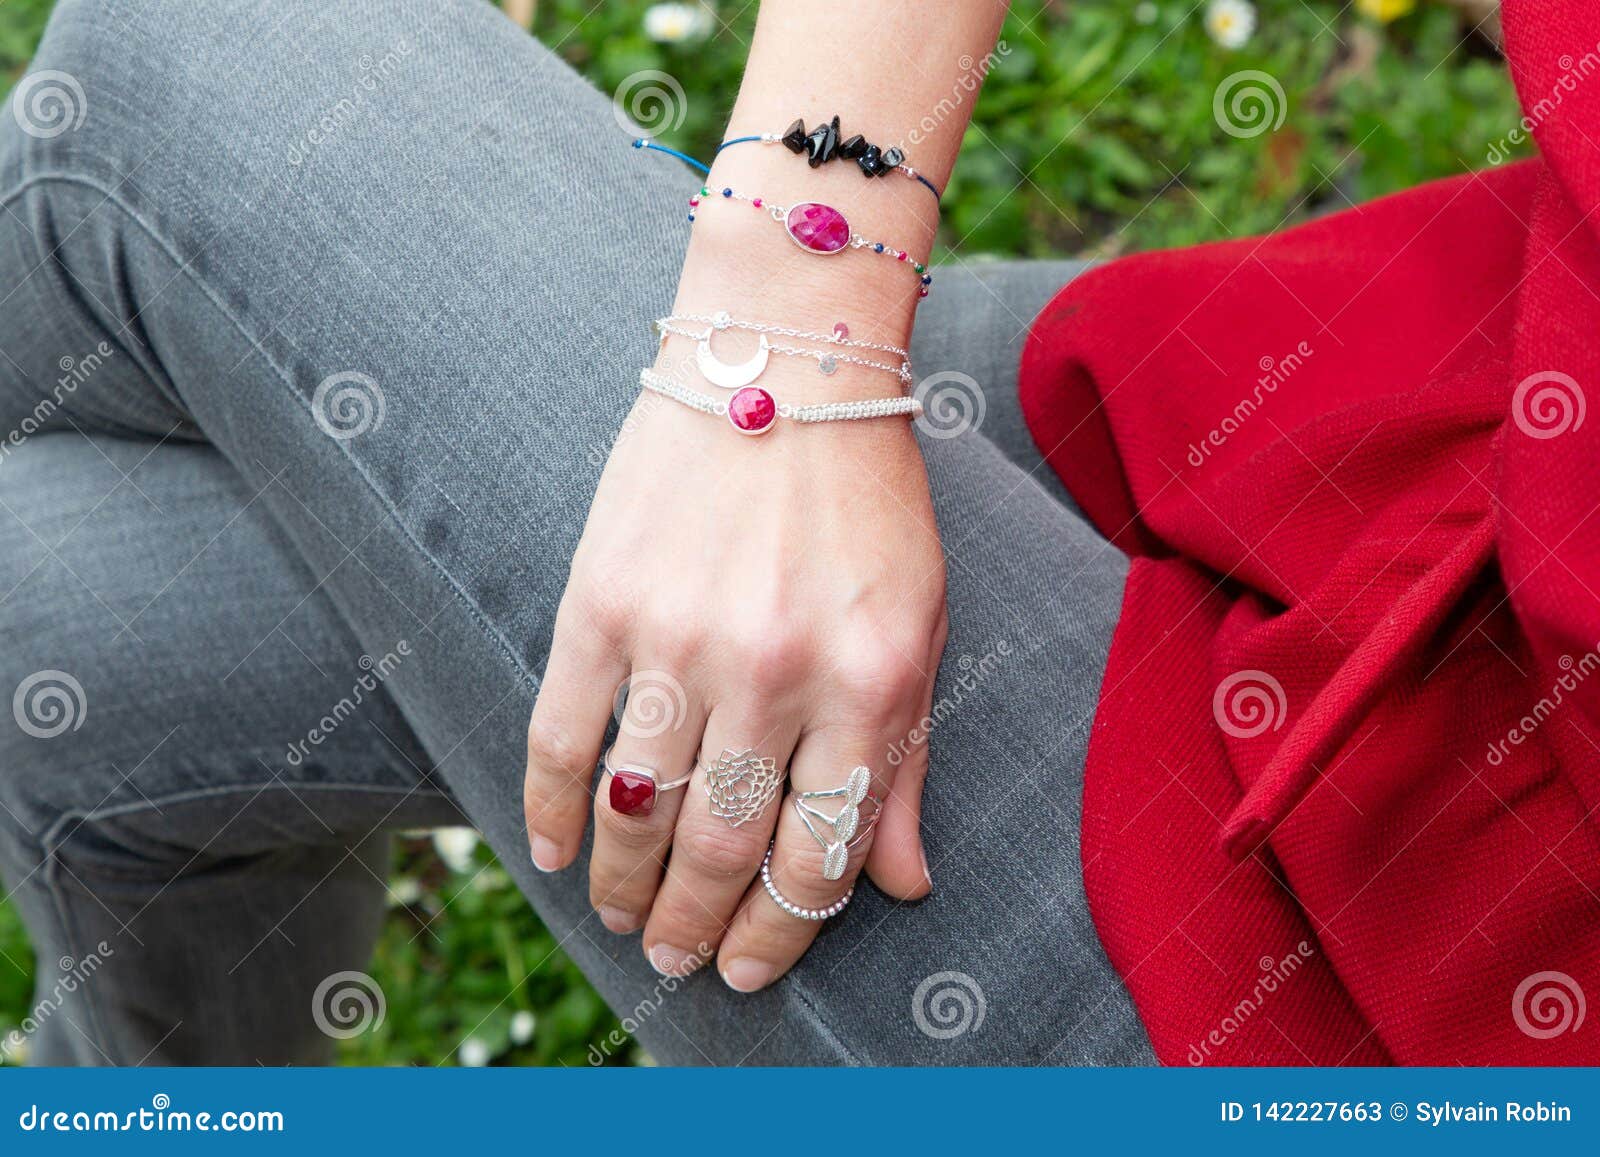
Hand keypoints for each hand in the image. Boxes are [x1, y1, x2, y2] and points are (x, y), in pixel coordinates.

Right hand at [522, 335, 943, 990]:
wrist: (781, 361)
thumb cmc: (865, 501)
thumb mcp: (919, 624)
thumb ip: (907, 759)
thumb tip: (901, 885)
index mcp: (869, 680)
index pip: (818, 855)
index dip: (780, 933)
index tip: (750, 971)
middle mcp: (774, 670)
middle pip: (720, 849)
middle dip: (695, 929)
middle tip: (677, 961)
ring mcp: (678, 635)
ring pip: (637, 812)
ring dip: (624, 887)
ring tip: (624, 920)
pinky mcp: (598, 600)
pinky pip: (559, 736)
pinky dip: (549, 811)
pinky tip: (554, 853)